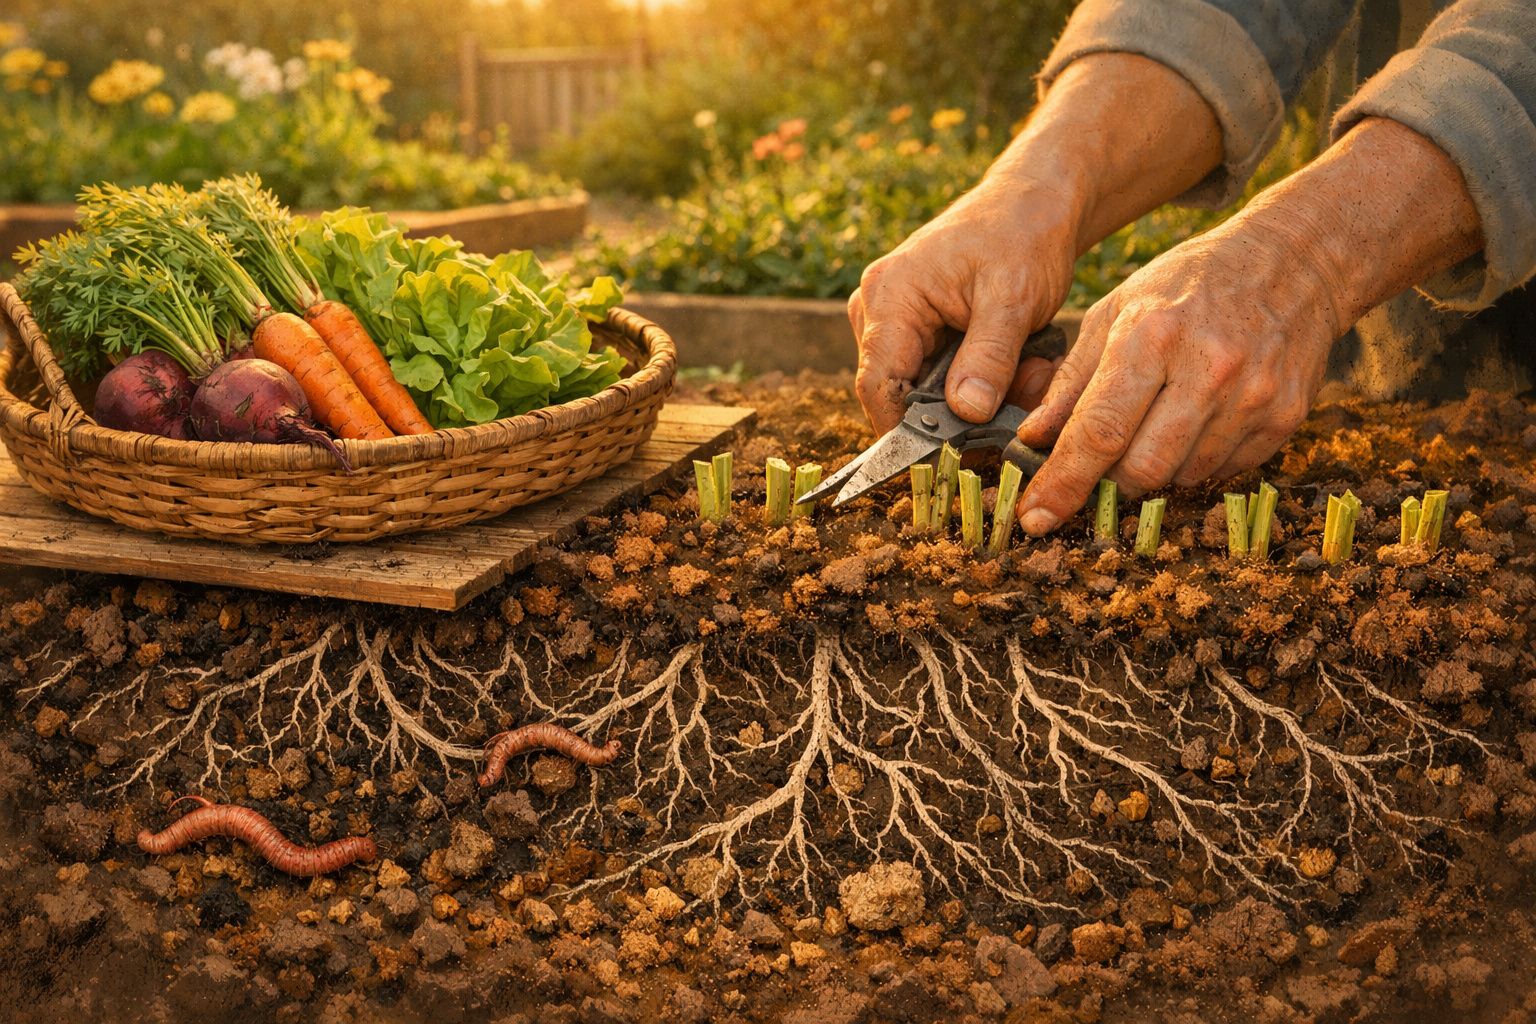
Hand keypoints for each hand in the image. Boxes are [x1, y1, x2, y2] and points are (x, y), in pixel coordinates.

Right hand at [848, 177, 1078, 433]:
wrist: (1033, 203)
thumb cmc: (1023, 236)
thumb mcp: (1013, 298)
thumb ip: (988, 357)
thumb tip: (965, 413)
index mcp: (889, 297)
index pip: (878, 386)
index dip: (908, 432)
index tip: (952, 459)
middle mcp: (877, 310)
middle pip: (900, 394)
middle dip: (959, 414)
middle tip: (1019, 405)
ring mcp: (893, 321)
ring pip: (923, 391)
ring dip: (977, 399)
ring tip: (1030, 372)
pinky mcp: (915, 330)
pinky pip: (937, 377)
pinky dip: (978, 383)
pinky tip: (1017, 366)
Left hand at [1013, 211, 1342, 535]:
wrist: (1295, 260)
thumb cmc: (1190, 283)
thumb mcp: (1116, 310)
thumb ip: (1071, 379)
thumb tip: (1033, 438)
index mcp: (1154, 336)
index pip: (1099, 430)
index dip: (1063, 482)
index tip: (1035, 517)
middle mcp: (1208, 369)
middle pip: (1141, 469)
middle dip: (1112, 476)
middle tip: (1108, 452)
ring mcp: (1253, 396)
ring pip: (1182, 477)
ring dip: (1157, 466)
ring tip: (1162, 417)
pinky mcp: (1285, 417)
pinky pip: (1224, 471)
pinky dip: (1198, 460)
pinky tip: (1201, 418)